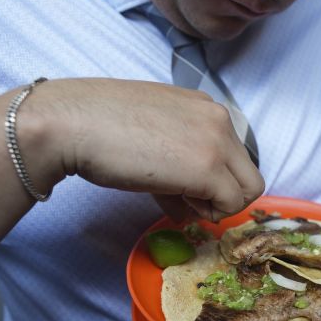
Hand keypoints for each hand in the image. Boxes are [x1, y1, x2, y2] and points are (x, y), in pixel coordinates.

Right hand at [22, 78, 263, 220]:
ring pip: (247, 191)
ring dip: (217, 206)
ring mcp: (216, 142)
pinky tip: (176, 205)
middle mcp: (218, 119)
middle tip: (187, 202)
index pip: (233, 154)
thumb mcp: (151, 138)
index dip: (213, 179)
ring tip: (179, 202)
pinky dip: (209, 214)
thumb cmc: (98, 126)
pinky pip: (232, 205)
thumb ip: (178, 163)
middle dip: (221, 195)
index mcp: (205, 106)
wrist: (72, 123)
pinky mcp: (207, 169)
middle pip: (248, 174)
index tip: (185, 189)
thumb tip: (188, 205)